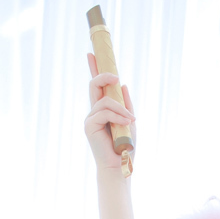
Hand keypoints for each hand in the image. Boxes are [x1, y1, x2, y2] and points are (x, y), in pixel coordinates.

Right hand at [84, 53, 136, 171]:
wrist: (119, 165)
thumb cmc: (125, 146)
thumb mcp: (129, 121)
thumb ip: (125, 104)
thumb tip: (122, 84)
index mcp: (103, 109)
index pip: (97, 86)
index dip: (94, 68)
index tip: (92, 53)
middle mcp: (94, 111)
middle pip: (95, 84)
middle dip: (104, 75)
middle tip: (116, 76)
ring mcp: (90, 118)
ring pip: (104, 100)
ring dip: (120, 108)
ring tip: (130, 120)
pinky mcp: (89, 125)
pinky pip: (104, 112)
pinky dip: (117, 116)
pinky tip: (126, 123)